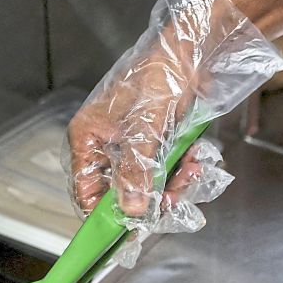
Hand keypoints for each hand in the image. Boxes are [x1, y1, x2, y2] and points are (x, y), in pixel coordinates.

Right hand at [62, 0, 282, 257]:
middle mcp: (107, 143)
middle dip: (150, 197)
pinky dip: (182, 170)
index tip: (128, 233)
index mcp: (89, 137)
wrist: (197, 50)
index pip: (85, 191)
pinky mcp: (157, 143)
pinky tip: (195, 161)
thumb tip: (131, 209)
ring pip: (149, 184)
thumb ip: (137, 172)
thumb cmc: (162, 74)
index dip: (105, 216)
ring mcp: (133, 144)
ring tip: (190, 171)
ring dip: (173, 184)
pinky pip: (166, 171)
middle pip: (121, 192)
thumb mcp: (148, 130)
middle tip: (172, 201)